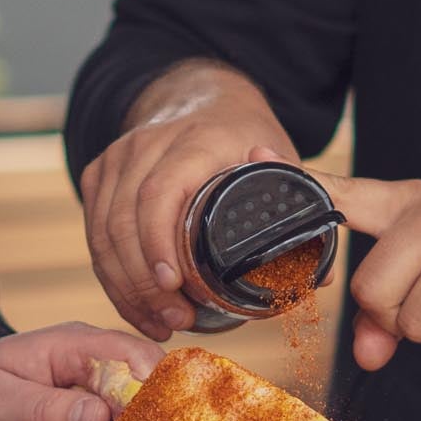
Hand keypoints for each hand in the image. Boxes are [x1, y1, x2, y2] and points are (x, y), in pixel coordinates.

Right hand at [78, 60, 295, 337]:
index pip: (160, 192)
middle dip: (143, 281)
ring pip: (102, 232)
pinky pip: (95, 234)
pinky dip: (112, 276)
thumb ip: (298, 215)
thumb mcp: (279, 158)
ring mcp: (117, 158)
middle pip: (124, 220)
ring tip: (160, 322)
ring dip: (126, 287)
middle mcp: (147, 144)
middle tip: (175, 319)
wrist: (202, 99)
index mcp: (195, 140)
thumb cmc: (243, 137)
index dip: (159, 242)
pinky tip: (136, 306)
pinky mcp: (99, 176)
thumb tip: (324, 277)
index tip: (174, 285)